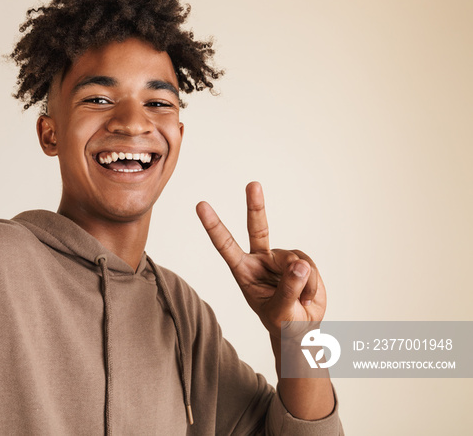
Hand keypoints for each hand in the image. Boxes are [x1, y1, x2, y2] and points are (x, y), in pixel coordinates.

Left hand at [196, 182, 325, 338]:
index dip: (213, 226)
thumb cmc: (281, 322)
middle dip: (255, 206)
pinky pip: (309, 266)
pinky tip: (307, 294)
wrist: (302, 329)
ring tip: (298, 300)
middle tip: (252, 185)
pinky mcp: (299, 261)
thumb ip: (288, 289)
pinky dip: (311, 283)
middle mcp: (260, 260)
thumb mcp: (280, 312)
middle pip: (258, 228)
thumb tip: (299, 264)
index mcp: (244, 271)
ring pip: (294, 259)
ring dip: (301, 283)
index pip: (225, 246)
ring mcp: (280, 259)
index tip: (201, 205)